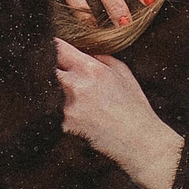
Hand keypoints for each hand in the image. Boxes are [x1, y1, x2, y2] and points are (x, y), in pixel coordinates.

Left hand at [55, 39, 183, 188]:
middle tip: (69, 78)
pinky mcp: (65, 124)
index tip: (51, 49)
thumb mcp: (123, 73)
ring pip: (53, 93)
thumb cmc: (134, 108)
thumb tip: (82, 51)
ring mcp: (68, 107)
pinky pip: (59, 113)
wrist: (138, 141)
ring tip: (87, 104)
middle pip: (49, 70)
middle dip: (56, 71)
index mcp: (91, 69)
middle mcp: (75, 86)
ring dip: (63, 94)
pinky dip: (69, 113)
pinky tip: (87, 119)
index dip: (53, 48)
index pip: (58, 49)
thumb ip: (99, 58)